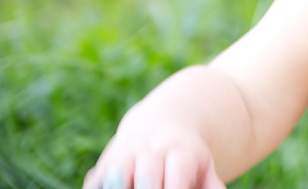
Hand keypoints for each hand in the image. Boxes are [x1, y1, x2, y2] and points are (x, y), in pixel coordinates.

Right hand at [83, 121, 225, 188]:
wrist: (160, 125)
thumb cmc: (186, 158)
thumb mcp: (204, 168)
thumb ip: (212, 186)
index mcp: (179, 153)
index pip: (176, 180)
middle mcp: (150, 151)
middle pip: (146, 179)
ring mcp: (125, 155)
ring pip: (116, 177)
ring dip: (120, 188)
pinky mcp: (103, 165)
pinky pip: (96, 183)